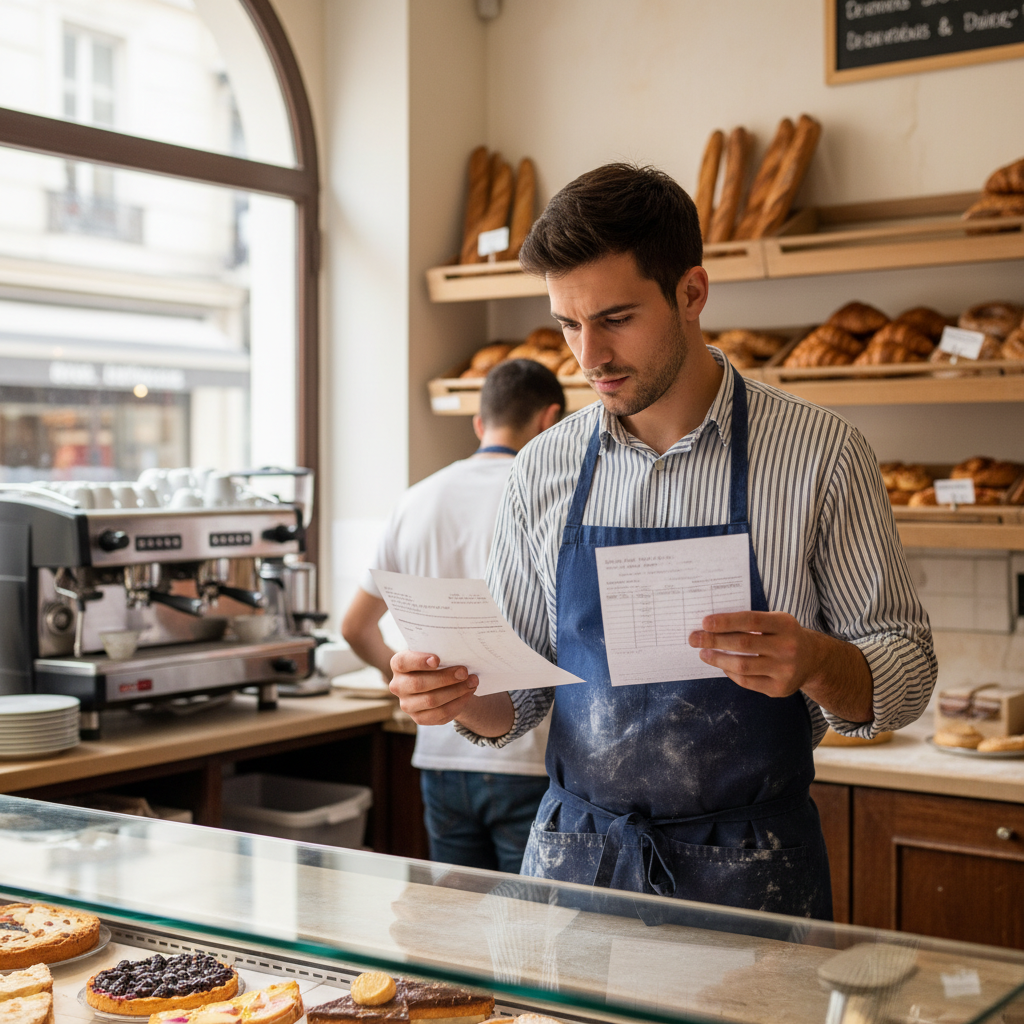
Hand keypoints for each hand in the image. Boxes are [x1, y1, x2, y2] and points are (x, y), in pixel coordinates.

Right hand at [389, 650, 478, 724]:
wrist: (439, 682)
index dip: (419, 661)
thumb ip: (441, 653)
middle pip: (419, 684)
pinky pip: (440, 714)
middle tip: (464, 672)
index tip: (437, 660)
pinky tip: (467, 694)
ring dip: (455, 691)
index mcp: (398, 665)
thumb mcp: (435, 653)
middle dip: (445, 678)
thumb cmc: (437, 663)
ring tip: (472, 682)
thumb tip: (459, 655)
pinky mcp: (419, 718)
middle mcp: (398, 686)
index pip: (402, 663)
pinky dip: (457, 703)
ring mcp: (407, 705)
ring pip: (431, 701)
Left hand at [688, 611, 814, 697]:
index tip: (704, 622)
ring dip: (718, 659)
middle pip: (743, 644)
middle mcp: (788, 647)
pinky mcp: (780, 689)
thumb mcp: (775, 621)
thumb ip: (749, 622)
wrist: (813, 659)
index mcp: (785, 624)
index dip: (726, 621)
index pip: (750, 620)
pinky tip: (721, 664)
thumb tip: (711, 626)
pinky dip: (730, 672)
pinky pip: (747, 681)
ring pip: (743, 665)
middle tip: (694, 638)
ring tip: (703, 653)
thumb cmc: (784, 635)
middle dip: (714, 640)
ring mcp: (785, 670)